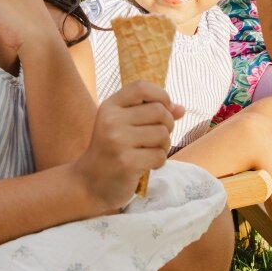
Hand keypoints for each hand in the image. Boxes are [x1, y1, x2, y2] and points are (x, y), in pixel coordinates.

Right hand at [75, 82, 181, 210]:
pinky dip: (159, 162)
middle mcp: (111, 120)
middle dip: (168, 125)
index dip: (161, 95)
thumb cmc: (112, 151)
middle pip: (159, 111)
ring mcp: (118, 141)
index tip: (166, 109)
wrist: (90, 183)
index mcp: (110, 106)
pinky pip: (159, 155)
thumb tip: (181, 109)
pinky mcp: (126, 162)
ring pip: (162, 134)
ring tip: (150, 152)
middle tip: (158, 137)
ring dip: (164, 145)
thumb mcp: (124, 125)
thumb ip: (151, 113)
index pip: (141, 87)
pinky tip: (146, 165)